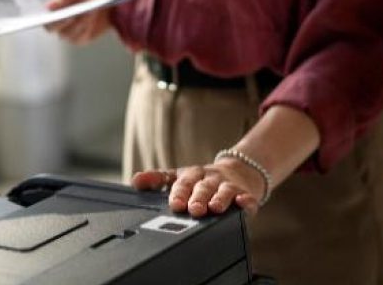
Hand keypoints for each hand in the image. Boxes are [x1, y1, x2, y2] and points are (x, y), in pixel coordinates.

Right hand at [43, 0, 117, 44]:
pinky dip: (86, 27)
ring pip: (67, 33)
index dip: (44, 18)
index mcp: (52, 9)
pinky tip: (91, 17)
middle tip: (70, 14)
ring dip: (77, 23)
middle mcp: (57, 23)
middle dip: (61, 21)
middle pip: (52, 28)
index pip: (43, 17)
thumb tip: (49, 6)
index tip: (49, 13)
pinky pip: (80, 36)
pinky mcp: (81, 38)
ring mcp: (68, 32)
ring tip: (88, 11)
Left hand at [131, 159, 264, 216]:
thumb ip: (157, 179)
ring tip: (214, 208)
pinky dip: (246, 201)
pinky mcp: (245, 194)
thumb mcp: (179, 177)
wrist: (239, 172)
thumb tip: (135, 181)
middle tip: (193, 210)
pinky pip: (247, 197)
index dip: (178, 193)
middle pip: (203, 187)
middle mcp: (209, 179)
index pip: (183, 183)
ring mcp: (228, 186)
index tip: (175, 204)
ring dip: (219, 199)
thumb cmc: (202, 180)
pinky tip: (243, 204)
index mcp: (191, 175)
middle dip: (198, 198)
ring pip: (223, 191)